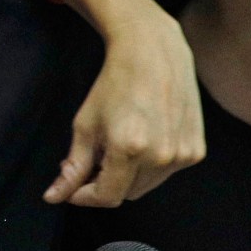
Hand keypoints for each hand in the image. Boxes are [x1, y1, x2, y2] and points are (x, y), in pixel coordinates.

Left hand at [42, 13, 204, 206]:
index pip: (107, 197)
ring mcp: (182, 154)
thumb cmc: (114, 85)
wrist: (153, 53)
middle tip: (95, 156)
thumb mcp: (85, 125)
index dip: (85, 196)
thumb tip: (53, 198)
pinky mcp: (197, 150)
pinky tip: (144, 137)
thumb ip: (73, 167)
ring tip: (120, 143)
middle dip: (106, 181)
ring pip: (146, 186)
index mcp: (129, 149)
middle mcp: (161, 156)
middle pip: (126, 193)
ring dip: (129, 175)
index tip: (73, 188)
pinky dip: (151, 165)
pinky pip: (166, 173)